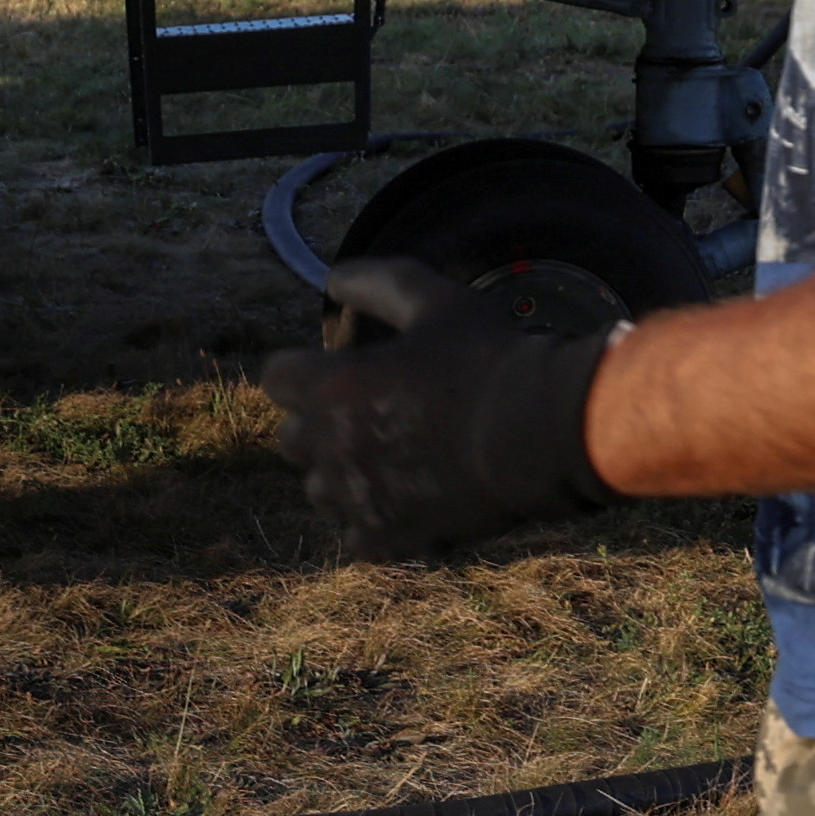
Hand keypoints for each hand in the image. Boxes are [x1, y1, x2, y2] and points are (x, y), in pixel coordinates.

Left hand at [258, 257, 620, 560]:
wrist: (539, 432)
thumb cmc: (488, 359)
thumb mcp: (435, 302)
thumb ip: (377, 283)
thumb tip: (332, 278)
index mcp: (332, 385)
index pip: (275, 377)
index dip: (302, 370)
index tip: (333, 371)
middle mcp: (331, 445)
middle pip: (292, 439)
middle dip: (319, 425)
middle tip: (367, 416)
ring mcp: (356, 498)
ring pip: (319, 491)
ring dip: (342, 476)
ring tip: (389, 462)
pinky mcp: (386, 538)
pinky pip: (354, 536)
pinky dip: (373, 522)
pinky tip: (407, 502)